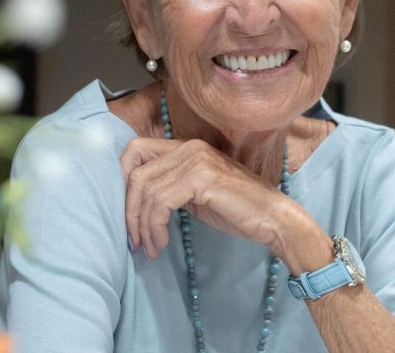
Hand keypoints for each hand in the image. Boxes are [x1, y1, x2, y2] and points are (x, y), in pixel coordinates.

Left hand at [120, 137, 295, 260]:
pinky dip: (155, 226)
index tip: (126, 211)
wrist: (272, 218)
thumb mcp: (194, 193)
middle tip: (134, 238)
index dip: (121, 179)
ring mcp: (195, 160)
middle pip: (135, 171)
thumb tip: (135, 200)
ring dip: (142, 224)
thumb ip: (169, 187)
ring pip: (146, 190)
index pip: (135, 150)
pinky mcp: (200, 178)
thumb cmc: (236, 209)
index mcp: (185, 147)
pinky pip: (161, 202)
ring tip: (149, 247)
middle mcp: (188, 147)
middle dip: (128, 209)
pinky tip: (161, 243)